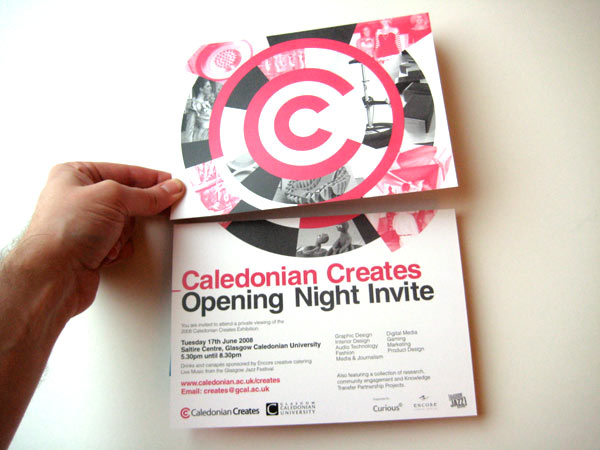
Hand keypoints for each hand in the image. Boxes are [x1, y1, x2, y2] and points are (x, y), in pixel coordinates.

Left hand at [21, 162, 184, 318]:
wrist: (52, 276)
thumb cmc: (62, 232)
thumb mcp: (113, 198)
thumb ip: (147, 195)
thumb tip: (167, 189)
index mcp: (74, 175)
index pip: (123, 172)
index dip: (150, 178)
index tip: (171, 183)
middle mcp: (77, 199)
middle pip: (127, 198)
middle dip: (136, 209)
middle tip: (158, 208)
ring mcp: (85, 226)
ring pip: (126, 223)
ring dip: (124, 233)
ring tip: (113, 237)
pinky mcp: (92, 250)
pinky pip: (121, 243)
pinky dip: (120, 248)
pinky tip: (108, 251)